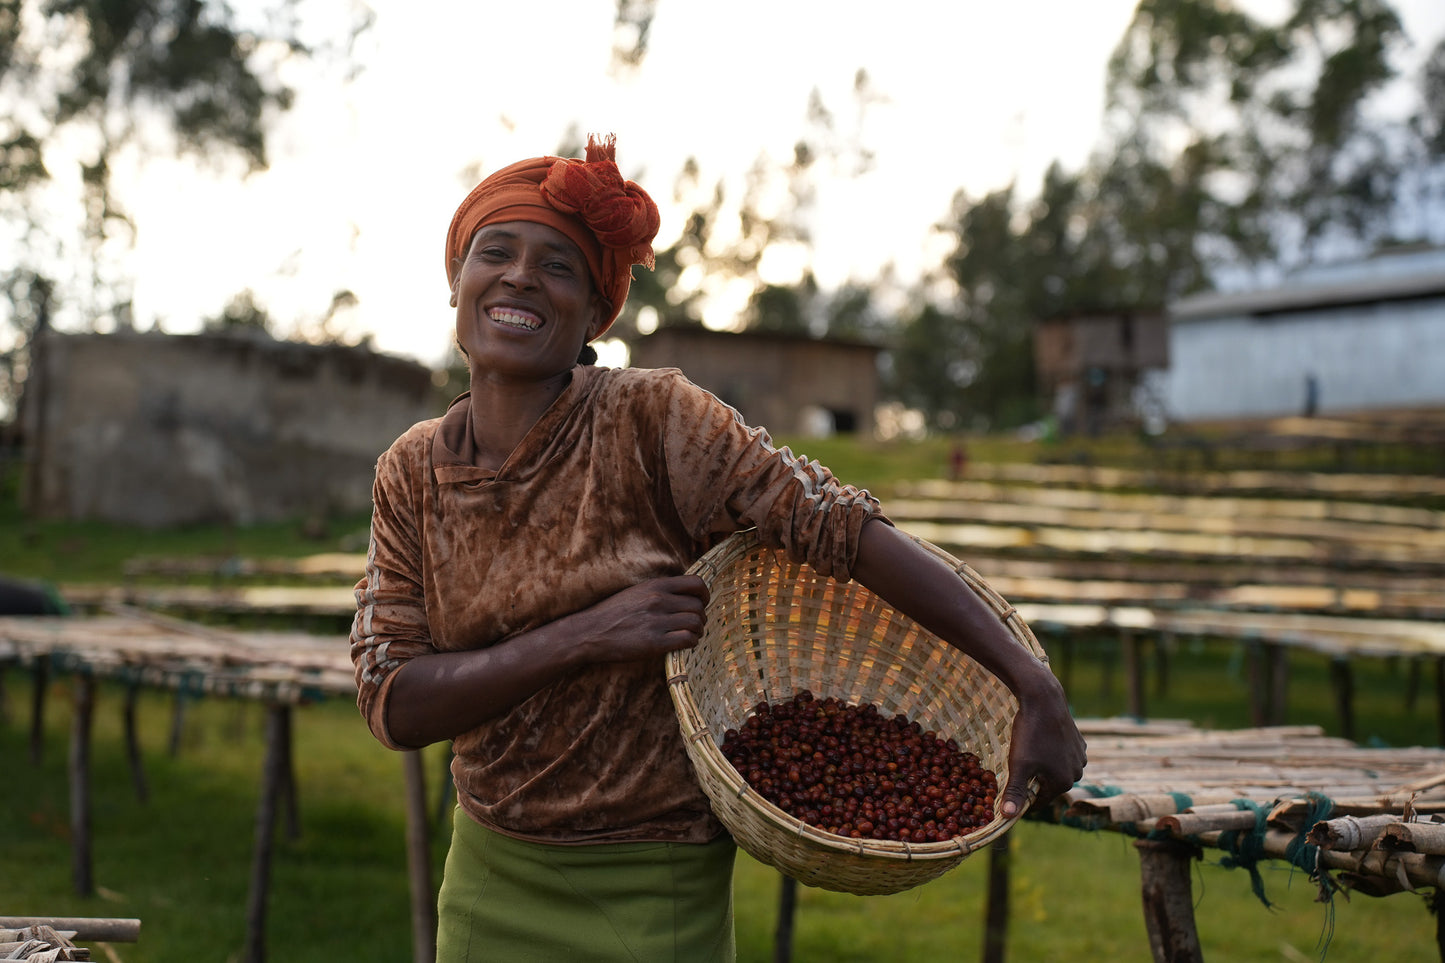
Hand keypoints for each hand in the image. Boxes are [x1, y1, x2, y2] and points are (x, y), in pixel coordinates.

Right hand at [571, 575, 710, 663]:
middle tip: (694, 624)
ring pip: (696, 623)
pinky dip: (691, 643)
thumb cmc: (612, 613)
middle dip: (701, 617)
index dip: (704, 595)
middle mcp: (659, 600)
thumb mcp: (636, 592)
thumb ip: (660, 591)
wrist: (589, 632)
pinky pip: (687, 640)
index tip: (701, 603)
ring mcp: (657, 621)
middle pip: (698, 606)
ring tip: (690, 635)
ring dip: (698, 631)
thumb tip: (684, 595)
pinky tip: (683, 644)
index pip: (696, 583)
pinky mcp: (654, 643)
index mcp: (655, 585)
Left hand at [999, 675, 1086, 817]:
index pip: (1039, 801)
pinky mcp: (1079, 741)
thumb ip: (1015, 792)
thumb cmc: (1030, 734)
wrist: (1044, 700)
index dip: (1022, 796)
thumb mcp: (1019, 765)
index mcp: (1063, 783)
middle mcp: (1077, 772)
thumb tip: (1007, 817)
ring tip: (1028, 751)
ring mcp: (1080, 756)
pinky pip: (1062, 755)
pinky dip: (1051, 752)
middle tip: (1017, 765)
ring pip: (1055, 769)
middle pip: (1048, 785)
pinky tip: (1040, 741)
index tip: (1009, 788)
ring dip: (1042, 766)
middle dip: (1033, 780)